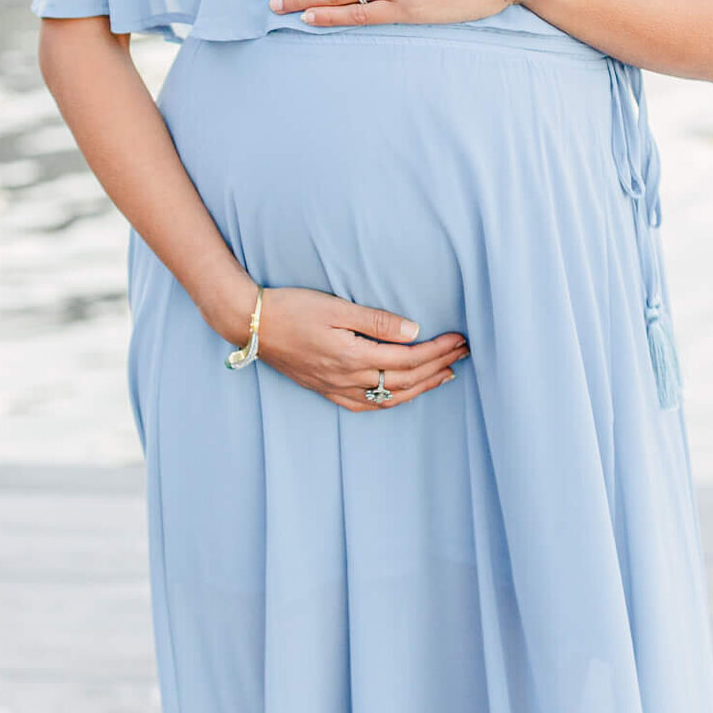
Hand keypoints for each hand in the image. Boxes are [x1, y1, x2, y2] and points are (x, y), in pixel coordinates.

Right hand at [255, 287, 467, 411]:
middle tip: (463, 354)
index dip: (437, 351)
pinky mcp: (324, 389)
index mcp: (352, 356)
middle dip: (438, 367)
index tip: (459, 340)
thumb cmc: (291, 308)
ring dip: (420, 388)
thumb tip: (414, 331)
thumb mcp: (335, 307)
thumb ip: (376, 322)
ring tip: (444, 375)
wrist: (250, 324)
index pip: (408, 359)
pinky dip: (390, 401)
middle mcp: (346, 378)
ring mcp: (334, 387)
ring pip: (388, 397)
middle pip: (404, 380)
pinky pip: (364, 405)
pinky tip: (402, 394)